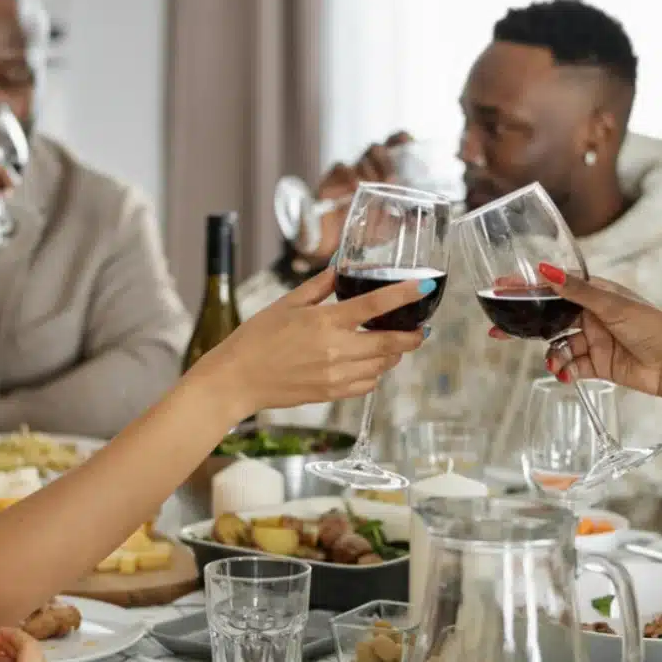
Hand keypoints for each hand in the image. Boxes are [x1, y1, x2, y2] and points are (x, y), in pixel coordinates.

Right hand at [190, 267, 428, 415]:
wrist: (238, 378)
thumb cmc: (256, 338)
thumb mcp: (287, 304)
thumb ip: (319, 286)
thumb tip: (339, 268)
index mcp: (325, 321)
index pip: (376, 305)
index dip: (405, 295)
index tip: (423, 287)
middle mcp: (336, 350)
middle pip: (390, 343)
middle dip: (412, 336)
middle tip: (420, 329)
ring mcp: (336, 375)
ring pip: (382, 366)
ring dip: (393, 354)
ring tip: (392, 344)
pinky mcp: (332, 393)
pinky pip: (367, 385)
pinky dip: (374, 374)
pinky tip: (368, 364)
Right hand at [299, 131, 411, 264]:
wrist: (334, 243)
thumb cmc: (363, 230)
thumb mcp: (390, 228)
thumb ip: (406, 222)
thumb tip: (424, 220)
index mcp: (383, 172)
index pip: (393, 144)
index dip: (402, 140)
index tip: (410, 144)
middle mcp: (366, 167)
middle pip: (378, 149)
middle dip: (387, 161)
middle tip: (393, 179)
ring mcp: (348, 172)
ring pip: (362, 160)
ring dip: (372, 172)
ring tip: (380, 188)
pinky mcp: (331, 179)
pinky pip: (341, 168)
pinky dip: (350, 176)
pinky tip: (356, 188)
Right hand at [498, 267, 661, 399]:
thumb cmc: (652, 327)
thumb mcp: (611, 305)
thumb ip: (576, 291)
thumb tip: (546, 270)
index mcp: (597, 294)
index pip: (556, 287)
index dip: (530, 288)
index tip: (503, 287)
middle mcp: (592, 316)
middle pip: (551, 318)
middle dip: (528, 325)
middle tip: (500, 330)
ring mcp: (593, 341)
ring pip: (559, 345)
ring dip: (552, 354)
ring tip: (555, 362)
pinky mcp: (597, 365)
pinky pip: (571, 366)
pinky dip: (564, 370)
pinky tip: (563, 373)